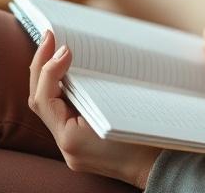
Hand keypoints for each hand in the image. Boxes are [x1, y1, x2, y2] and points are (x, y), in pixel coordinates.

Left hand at [28, 29, 161, 188]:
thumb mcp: (124, 108)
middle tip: (49, 36)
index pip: (44, 99)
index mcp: (71, 139)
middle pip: (40, 100)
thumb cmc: (149, 140)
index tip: (64, 46)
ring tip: (55, 48)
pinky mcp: (83, 141)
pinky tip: (72, 71)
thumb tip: (73, 56)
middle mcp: (66, 145)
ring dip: (49, 76)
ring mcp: (73, 146)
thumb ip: (94, 86)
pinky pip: (64, 111)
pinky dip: (64, 89)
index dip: (49, 69)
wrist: (164, 169)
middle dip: (41, 66)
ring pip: (49, 105)